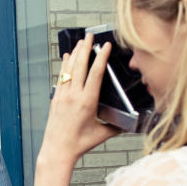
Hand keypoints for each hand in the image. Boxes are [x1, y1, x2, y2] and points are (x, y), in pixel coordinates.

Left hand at [41, 33, 120, 166]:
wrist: (57, 150)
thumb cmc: (79, 143)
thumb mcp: (102, 134)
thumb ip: (117, 127)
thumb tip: (130, 124)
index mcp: (88, 101)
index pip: (96, 73)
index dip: (101, 57)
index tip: (105, 46)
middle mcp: (74, 95)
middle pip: (80, 65)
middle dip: (86, 48)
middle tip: (90, 36)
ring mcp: (63, 95)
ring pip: (69, 69)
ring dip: (75, 53)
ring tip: (80, 42)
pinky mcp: (55, 98)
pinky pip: (61, 77)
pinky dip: (64, 65)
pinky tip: (66, 57)